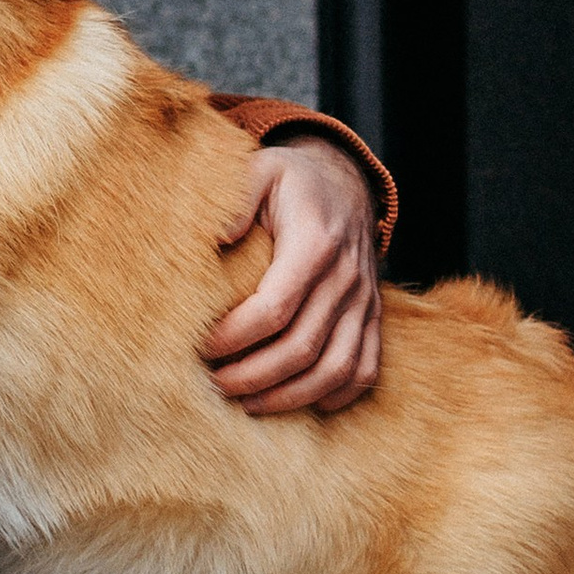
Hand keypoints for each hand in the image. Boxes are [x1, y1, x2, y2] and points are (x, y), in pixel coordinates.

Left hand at [204, 139, 381, 414]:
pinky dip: (335, 396)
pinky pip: (365, 370)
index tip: (199, 346)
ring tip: (246, 403)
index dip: (234, 336)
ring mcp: (365, 301)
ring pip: (334, 368)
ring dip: (288, 396)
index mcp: (314, 244)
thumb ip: (234, 200)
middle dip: (251, 375)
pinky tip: (300, 403)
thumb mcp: (260, 170)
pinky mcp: (374, 317)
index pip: (273, 308)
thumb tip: (213, 239)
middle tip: (212, 384)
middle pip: (301, 348)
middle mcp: (345, 278)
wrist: (346, 182)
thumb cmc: (291, 182)